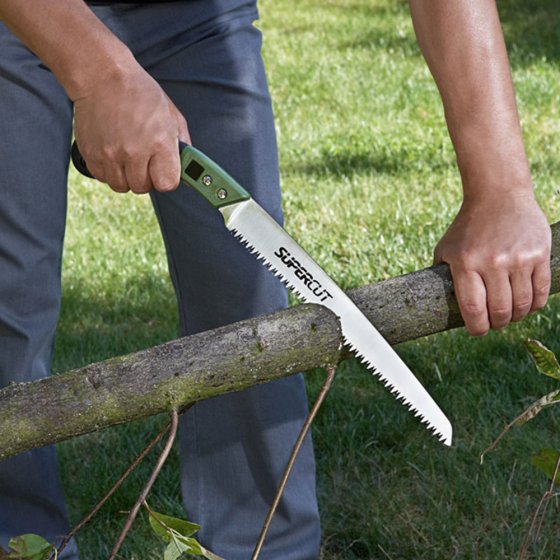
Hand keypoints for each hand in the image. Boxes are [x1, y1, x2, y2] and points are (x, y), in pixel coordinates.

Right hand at [73, 61, 189, 193]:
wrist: (103, 76)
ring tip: (127, 155)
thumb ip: (183, 147)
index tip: (163, 170)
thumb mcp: (172, 116)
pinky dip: (109, 170)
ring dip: (126, 176)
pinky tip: (113, 152)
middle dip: (146, 177)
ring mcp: (110, 154)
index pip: (167, 184)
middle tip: (144, 158)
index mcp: (159, 143)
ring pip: (122, 186)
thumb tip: (189, 173)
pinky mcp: (91, 154)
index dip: (166, 179)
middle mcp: (134, 151)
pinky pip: (103, 178)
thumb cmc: (141, 94)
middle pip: (143, 187)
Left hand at [434, 194, 550, 335]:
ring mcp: (518, 258)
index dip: (476, 328)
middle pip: (500, 311)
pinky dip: (535, 305)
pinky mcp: (539, 254)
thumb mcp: (445, 249)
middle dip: (497, 325)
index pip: (473, 309)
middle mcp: (492, 262)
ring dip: (516, 317)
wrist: (498, 195)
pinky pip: (541, 292)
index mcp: (465, 263)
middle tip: (494, 324)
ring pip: (522, 305)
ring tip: (510, 315)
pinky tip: (527, 305)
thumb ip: (442, 275)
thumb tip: (439, 305)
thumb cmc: (467, 227)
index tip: (477, 332)